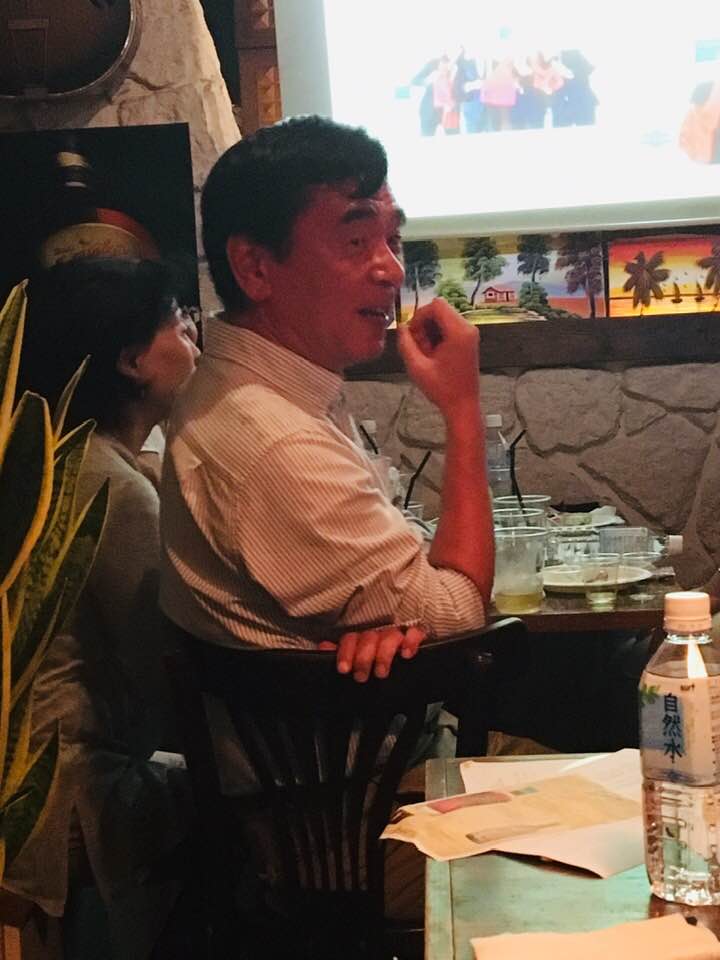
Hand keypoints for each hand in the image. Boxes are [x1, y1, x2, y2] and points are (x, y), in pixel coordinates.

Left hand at [318, 625, 425, 682]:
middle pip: (369, 638)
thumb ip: (341, 658)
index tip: (344, 670)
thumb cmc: (376, 671)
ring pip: (390, 635)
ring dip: (384, 654)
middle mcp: (378, 636)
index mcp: (361, 642)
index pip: (350, 639)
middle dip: (363, 658)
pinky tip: (407, 654)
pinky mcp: (416, 639)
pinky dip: (411, 640)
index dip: (345, 653)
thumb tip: (324, 647)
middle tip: (361, 677)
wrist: (407, 680)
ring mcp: (398, 636)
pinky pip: (415, 633)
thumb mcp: (356, 668)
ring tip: (381, 673)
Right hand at [397, 298, 479, 418]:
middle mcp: (468, 328)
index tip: (412, 333)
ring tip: (425, 353)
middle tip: (417, 346)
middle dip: (424, 324)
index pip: (436, 305)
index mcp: (459, 332)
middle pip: (440, 310)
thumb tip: (401, 327)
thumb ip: (405, 344)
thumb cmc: (442, 389)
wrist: (463, 405)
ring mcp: (470, 334)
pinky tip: (432, 354)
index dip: (419, 315)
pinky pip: (448, 327)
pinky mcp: (468, 340)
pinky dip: (437, 336)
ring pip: (443, 318)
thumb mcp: (417, 367)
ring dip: (429, 331)